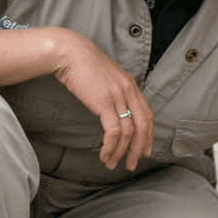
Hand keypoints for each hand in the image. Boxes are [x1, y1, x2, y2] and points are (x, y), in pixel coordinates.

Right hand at [52, 31, 153, 170]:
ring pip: (129, 132)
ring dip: (121, 152)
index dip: (148, 135)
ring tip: (111, 164)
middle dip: (138, 149)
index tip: (144, 150)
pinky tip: (104, 155)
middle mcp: (129, 91)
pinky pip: (113, 132)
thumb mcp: (106, 77)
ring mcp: (118, 96)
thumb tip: (113, 108)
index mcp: (131, 85)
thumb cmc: (82, 65)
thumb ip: (114, 91)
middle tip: (131, 164)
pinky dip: (110, 147)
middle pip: (143, 127)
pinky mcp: (104, 102)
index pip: (147, 115)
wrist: (69, 52)